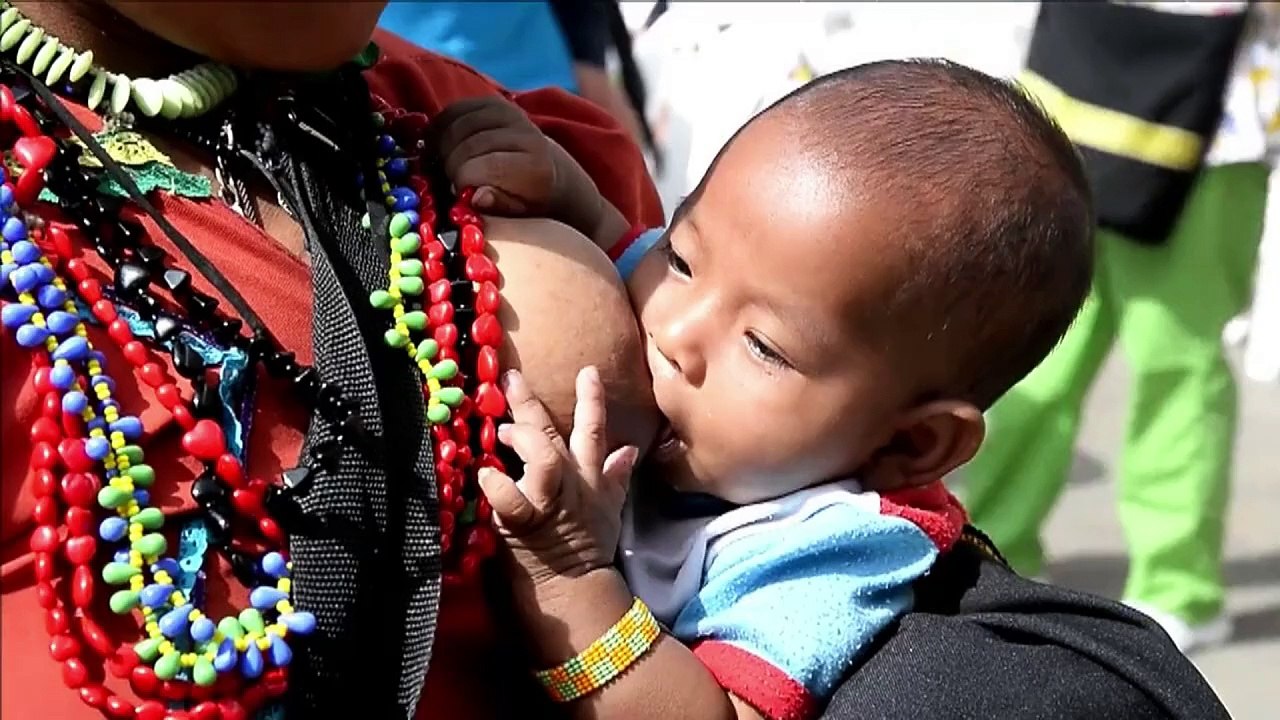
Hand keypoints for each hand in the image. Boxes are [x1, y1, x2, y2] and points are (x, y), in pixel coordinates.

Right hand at [427, 97, 601, 229]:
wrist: (549, 172)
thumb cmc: (528, 200)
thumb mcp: (519, 213)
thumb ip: (499, 206)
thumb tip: (476, 197)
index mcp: (534, 167)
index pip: (484, 166)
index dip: (461, 180)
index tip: (457, 193)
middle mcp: (525, 134)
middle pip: (468, 145)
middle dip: (450, 164)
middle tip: (446, 179)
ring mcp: (510, 114)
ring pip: (458, 124)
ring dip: (442, 144)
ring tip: (441, 162)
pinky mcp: (495, 102)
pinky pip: (457, 109)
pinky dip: (441, 125)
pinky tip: (438, 142)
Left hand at [477, 367, 638, 586]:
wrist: (579, 589)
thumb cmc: (588, 546)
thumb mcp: (611, 507)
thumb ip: (616, 474)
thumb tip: (630, 448)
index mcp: (588, 477)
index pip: (593, 431)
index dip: (591, 399)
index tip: (586, 370)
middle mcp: (570, 483)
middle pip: (553, 436)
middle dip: (531, 404)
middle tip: (510, 377)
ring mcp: (548, 502)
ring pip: (543, 459)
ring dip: (524, 439)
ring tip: (503, 429)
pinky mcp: (525, 524)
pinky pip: (512, 501)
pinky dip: (499, 487)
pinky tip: (486, 475)